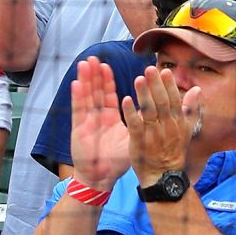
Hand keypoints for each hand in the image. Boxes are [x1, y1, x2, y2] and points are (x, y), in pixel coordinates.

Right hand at [68, 57, 133, 191]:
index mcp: (109, 118)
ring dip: (85, 80)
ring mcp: (86, 122)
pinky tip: (77, 83)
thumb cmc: (118, 160)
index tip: (107, 64)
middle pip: (95, 92)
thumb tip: (158, 109)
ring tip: (85, 63)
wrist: (102, 178)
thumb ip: (142, 122)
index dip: (107, 80)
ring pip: (86, 96)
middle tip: (93, 57)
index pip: (108, 94)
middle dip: (94, 75)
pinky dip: (77, 96)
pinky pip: (78, 110)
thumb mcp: (133, 138)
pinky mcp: (78, 129)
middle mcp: (97, 117)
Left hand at [125, 65, 197, 186]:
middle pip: (162, 103)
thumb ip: (191, 109)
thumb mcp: (187, 130)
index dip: (170, 86)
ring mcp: (153, 135)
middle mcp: (167, 127)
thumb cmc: (174, 150)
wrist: (163, 176)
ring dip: (143, 95)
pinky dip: (131, 113)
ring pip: (149, 112)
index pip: (175, 100)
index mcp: (178, 122)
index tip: (165, 72)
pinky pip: (135, 125)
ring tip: (138, 79)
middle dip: (156, 86)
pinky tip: (126, 100)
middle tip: (149, 69)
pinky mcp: (139, 143)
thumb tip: (197, 89)